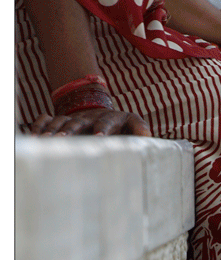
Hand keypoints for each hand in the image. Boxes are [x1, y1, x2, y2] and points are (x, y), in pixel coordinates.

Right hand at [28, 109, 150, 136]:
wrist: (106, 117)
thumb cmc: (124, 128)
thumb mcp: (134, 126)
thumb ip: (140, 130)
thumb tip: (148, 136)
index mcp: (111, 119)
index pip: (106, 122)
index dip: (103, 128)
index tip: (99, 137)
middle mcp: (90, 117)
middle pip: (78, 122)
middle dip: (71, 130)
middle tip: (63, 140)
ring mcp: (75, 118)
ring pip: (60, 121)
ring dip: (52, 131)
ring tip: (45, 141)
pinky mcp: (62, 121)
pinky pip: (46, 120)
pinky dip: (39, 126)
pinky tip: (33, 136)